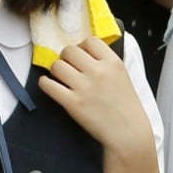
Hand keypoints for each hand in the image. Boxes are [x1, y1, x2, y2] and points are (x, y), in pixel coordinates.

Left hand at [38, 36, 157, 155]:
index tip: (81, 55)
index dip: (82, 46)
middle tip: (69, 67)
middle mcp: (97, 71)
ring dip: (56, 70)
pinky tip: (50, 86)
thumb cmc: (127, 106)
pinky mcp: (71, 103)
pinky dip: (45, 83)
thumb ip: (106, 63)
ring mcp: (83, 86)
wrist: (127, 132)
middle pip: (69, 51)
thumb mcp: (123, 76)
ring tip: (60, 78)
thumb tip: (84, 54)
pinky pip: (48, 85)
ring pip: (57, 65)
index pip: (90, 41)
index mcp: (113, 62)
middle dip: (66, 57)